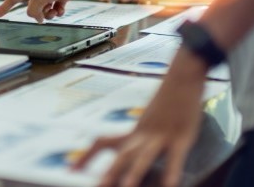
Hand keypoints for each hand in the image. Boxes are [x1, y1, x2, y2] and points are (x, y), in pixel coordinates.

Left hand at [74, 50, 207, 186]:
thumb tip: (133, 149)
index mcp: (133, 132)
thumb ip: (141, 137)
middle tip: (98, 186)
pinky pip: (175, 157)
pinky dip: (172, 171)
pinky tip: (170, 186)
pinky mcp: (181, 137)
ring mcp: (160, 136)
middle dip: (110, 172)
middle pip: (122, 154)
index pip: (103, 142)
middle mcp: (142, 135)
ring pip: (144, 156)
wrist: (181, 77)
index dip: (86, 156)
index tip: (71, 170)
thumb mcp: (150, 121)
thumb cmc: (167, 101)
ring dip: (134, 172)